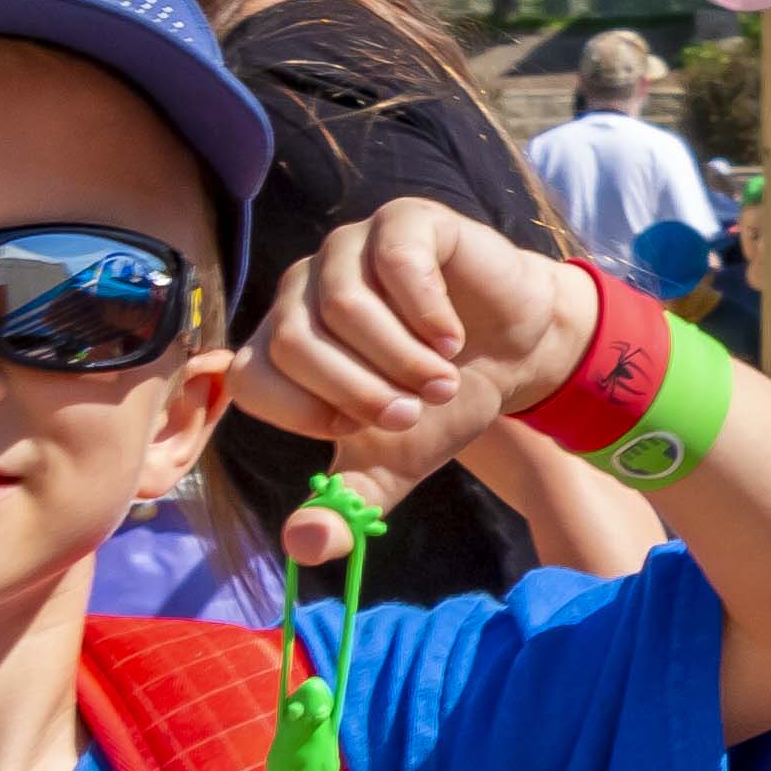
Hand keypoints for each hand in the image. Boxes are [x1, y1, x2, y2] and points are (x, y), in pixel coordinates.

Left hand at [235, 205, 600, 556]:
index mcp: (283, 342)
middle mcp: (304, 287)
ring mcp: (352, 246)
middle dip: (359, 391)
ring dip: (398, 359)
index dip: (308, 413)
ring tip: (442, 382)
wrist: (518, 353)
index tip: (367, 429)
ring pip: (341, 304)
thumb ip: (346, 507)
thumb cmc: (444, 403)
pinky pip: (394, 260)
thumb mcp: (393, 466)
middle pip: (294, 341)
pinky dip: (425, 313)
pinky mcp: (405, 221)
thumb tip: (302, 549)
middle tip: (413, 412)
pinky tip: (453, 339)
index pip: (252, 377)